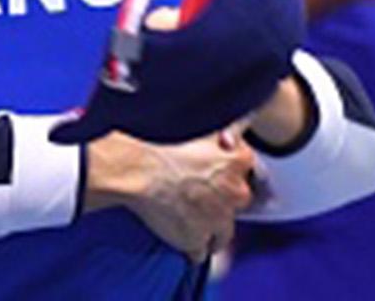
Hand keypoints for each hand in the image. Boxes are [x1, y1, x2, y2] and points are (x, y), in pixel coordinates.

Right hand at [84, 127, 256, 262]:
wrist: (130, 167)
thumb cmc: (156, 141)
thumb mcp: (196, 124)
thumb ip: (222, 129)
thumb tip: (232, 132)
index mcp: (237, 161)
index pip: (244, 167)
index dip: (224, 168)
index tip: (211, 168)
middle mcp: (235, 192)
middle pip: (235, 200)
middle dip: (218, 198)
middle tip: (192, 189)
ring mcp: (218, 219)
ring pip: (221, 230)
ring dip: (207, 225)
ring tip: (183, 214)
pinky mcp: (197, 240)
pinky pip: (198, 250)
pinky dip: (189, 244)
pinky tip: (175, 230)